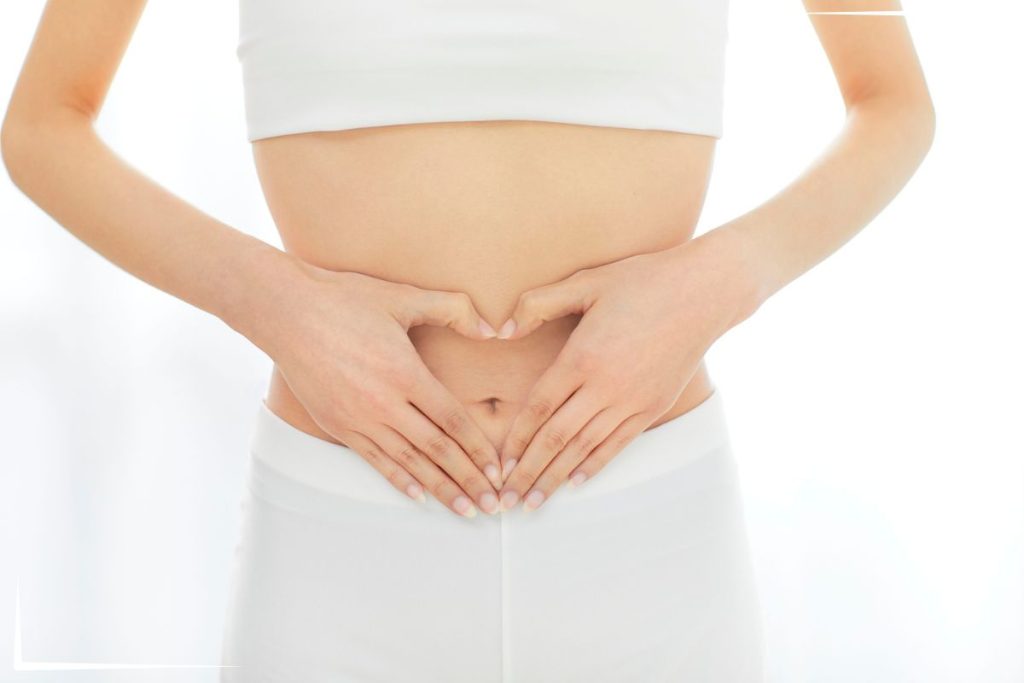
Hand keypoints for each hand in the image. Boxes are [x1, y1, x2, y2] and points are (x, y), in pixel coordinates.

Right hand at [261, 261, 503, 516]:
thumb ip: (452, 309)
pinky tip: (419, 497)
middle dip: (469, 480)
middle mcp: (385, 403)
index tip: (499, 470)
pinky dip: (400, 481)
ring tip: (465, 510)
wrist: (286, 313)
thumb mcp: (402, 297)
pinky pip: (375, 461)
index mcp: (406, 373)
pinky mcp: (338, 426)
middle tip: (493, 505)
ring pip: (409, 463)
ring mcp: (359, 418)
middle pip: (437, 450)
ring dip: (440, 489)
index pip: (453, 421)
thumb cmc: (345, 300)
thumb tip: (492, 330)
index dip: (479, 449)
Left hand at [495, 228, 762, 511]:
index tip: (499, 462)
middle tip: (506, 499)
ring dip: (555, 478)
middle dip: (528, 472)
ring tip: (533, 503)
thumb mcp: (586, 281)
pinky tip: (575, 483)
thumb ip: (539, 303)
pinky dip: (594, 466)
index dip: (517, 438)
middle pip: (556, 438)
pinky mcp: (652, 407)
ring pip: (584, 449)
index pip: (539, 407)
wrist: (704, 293)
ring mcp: (631, 401)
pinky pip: (617, 445)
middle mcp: (605, 386)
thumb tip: (501, 328)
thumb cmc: (642, 281)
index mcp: (583, 356)